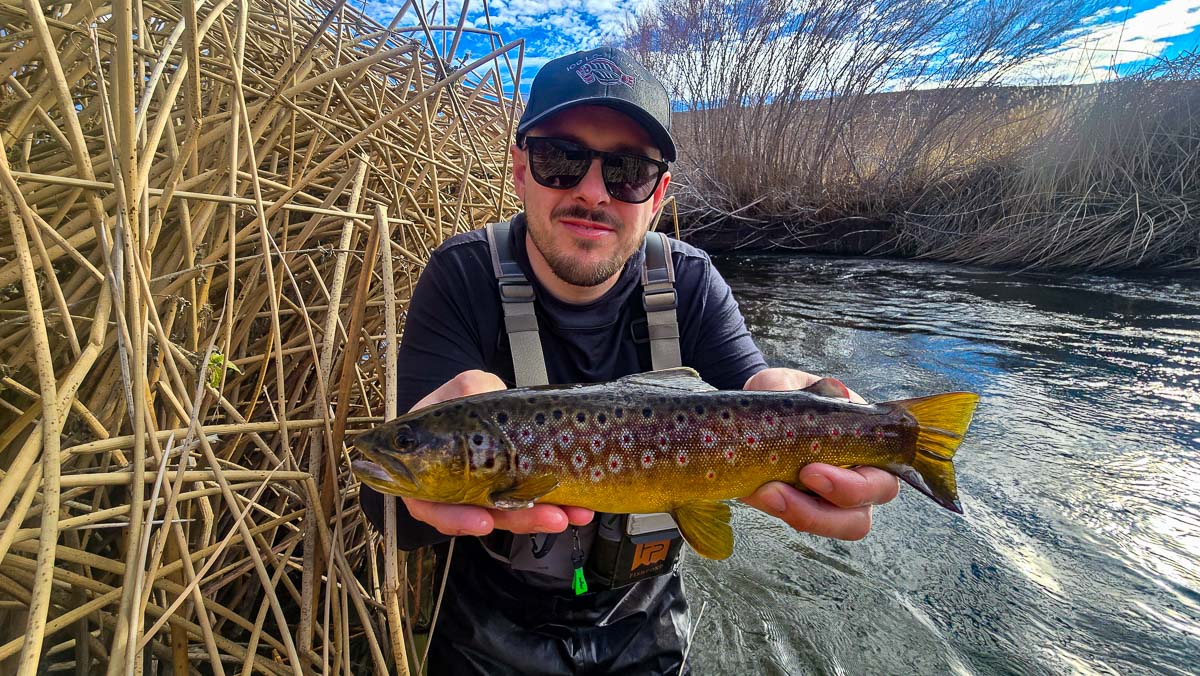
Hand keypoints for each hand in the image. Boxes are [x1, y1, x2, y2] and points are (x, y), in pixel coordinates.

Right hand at [400, 370, 593, 536]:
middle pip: (479, 516)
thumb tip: (479, 393)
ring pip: (509, 516)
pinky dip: (554, 508)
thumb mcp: (467, 384)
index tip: (483, 521)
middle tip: (547, 519)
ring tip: (570, 514)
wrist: (493, 399)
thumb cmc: (469, 393)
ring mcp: (484, 493)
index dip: (453, 518)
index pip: (426, 502)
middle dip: (517, 520)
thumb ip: (469, 389)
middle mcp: (451, 487)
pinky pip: (531, 507)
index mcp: (425, 464)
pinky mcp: (512, 494)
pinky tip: (578, 509)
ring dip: (541, 518)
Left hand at [739, 368, 898, 539]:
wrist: (753, 411)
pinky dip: (776, 510)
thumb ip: (801, 387)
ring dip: (800, 516)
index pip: (882, 480)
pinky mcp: (801, 508)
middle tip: (782, 489)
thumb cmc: (782, 396)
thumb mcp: (785, 384)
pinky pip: (798, 521)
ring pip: (833, 527)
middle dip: (824, 511)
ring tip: (765, 493)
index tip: (811, 471)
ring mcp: (830, 499)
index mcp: (868, 447)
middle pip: (859, 518)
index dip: (854, 487)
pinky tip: (755, 491)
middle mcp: (857, 479)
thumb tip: (835, 392)